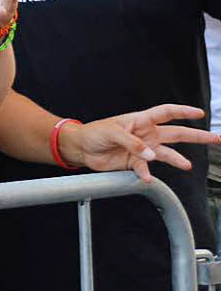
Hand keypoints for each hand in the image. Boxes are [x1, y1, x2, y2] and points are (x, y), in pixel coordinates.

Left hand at [59, 105, 220, 181]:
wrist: (82, 148)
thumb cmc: (94, 132)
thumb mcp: (112, 131)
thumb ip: (132, 142)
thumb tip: (150, 155)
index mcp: (141, 120)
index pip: (166, 113)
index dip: (183, 112)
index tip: (200, 113)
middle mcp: (146, 134)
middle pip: (176, 134)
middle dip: (196, 136)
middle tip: (215, 138)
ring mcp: (143, 150)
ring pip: (166, 154)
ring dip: (177, 160)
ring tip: (187, 165)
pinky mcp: (136, 163)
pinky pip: (146, 169)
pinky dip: (146, 174)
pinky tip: (146, 178)